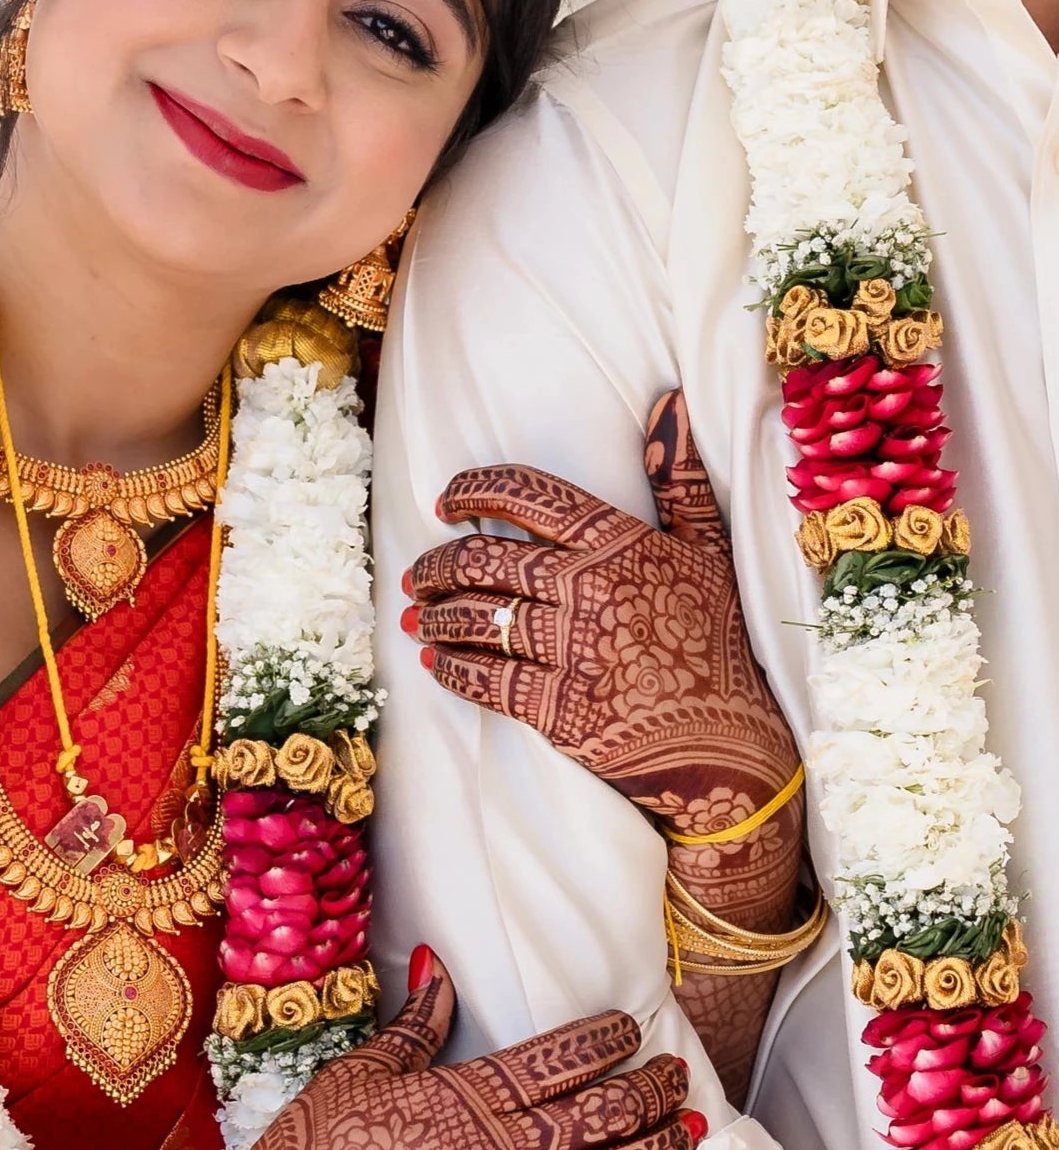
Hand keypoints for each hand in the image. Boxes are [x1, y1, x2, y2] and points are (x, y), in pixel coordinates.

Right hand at [249, 953, 700, 1149]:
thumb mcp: (359, 1072)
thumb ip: (416, 1024)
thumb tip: (441, 961)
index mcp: (465, 1099)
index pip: (553, 1060)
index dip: (600, 1041)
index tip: (630, 1027)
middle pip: (594, 1116)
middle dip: (646, 1090)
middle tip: (678, 1074)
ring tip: (695, 1133)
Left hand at [399, 390, 797, 823]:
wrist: (731, 746)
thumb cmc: (719, 640)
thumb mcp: (710, 551)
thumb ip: (680, 478)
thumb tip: (672, 403)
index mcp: (619, 545)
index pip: (528, 497)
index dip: (474, 490)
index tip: (446, 502)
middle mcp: (589, 591)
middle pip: (483, 559)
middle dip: (437, 562)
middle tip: (421, 569)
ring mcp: (572, 652)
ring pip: (475, 618)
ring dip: (434, 613)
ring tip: (419, 611)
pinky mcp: (559, 709)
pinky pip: (484, 679)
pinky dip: (450, 668)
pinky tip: (437, 659)